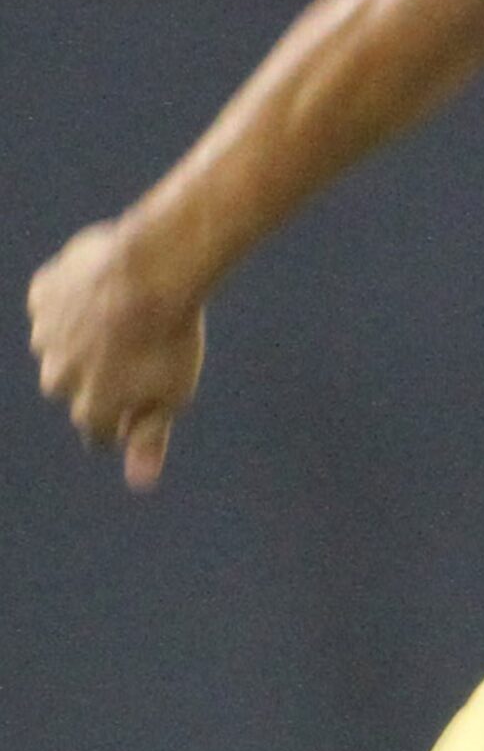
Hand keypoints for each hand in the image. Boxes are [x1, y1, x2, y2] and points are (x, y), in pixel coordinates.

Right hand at [28, 218, 206, 489]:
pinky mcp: (43, 294)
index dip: (123, 417)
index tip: (142, 398)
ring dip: (83, 332)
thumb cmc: (172, 334)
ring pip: (60, 341)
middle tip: (135, 346)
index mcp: (90, 405)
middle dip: (98, 372)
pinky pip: (54, 299)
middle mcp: (58, 375)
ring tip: (123, 312)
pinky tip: (104, 284)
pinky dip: (73, 294)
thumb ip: (149, 437)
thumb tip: (140, 483)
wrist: (154, 267)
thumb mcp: (173, 392)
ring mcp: (46, 334)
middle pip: (73, 384)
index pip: (99, 428)